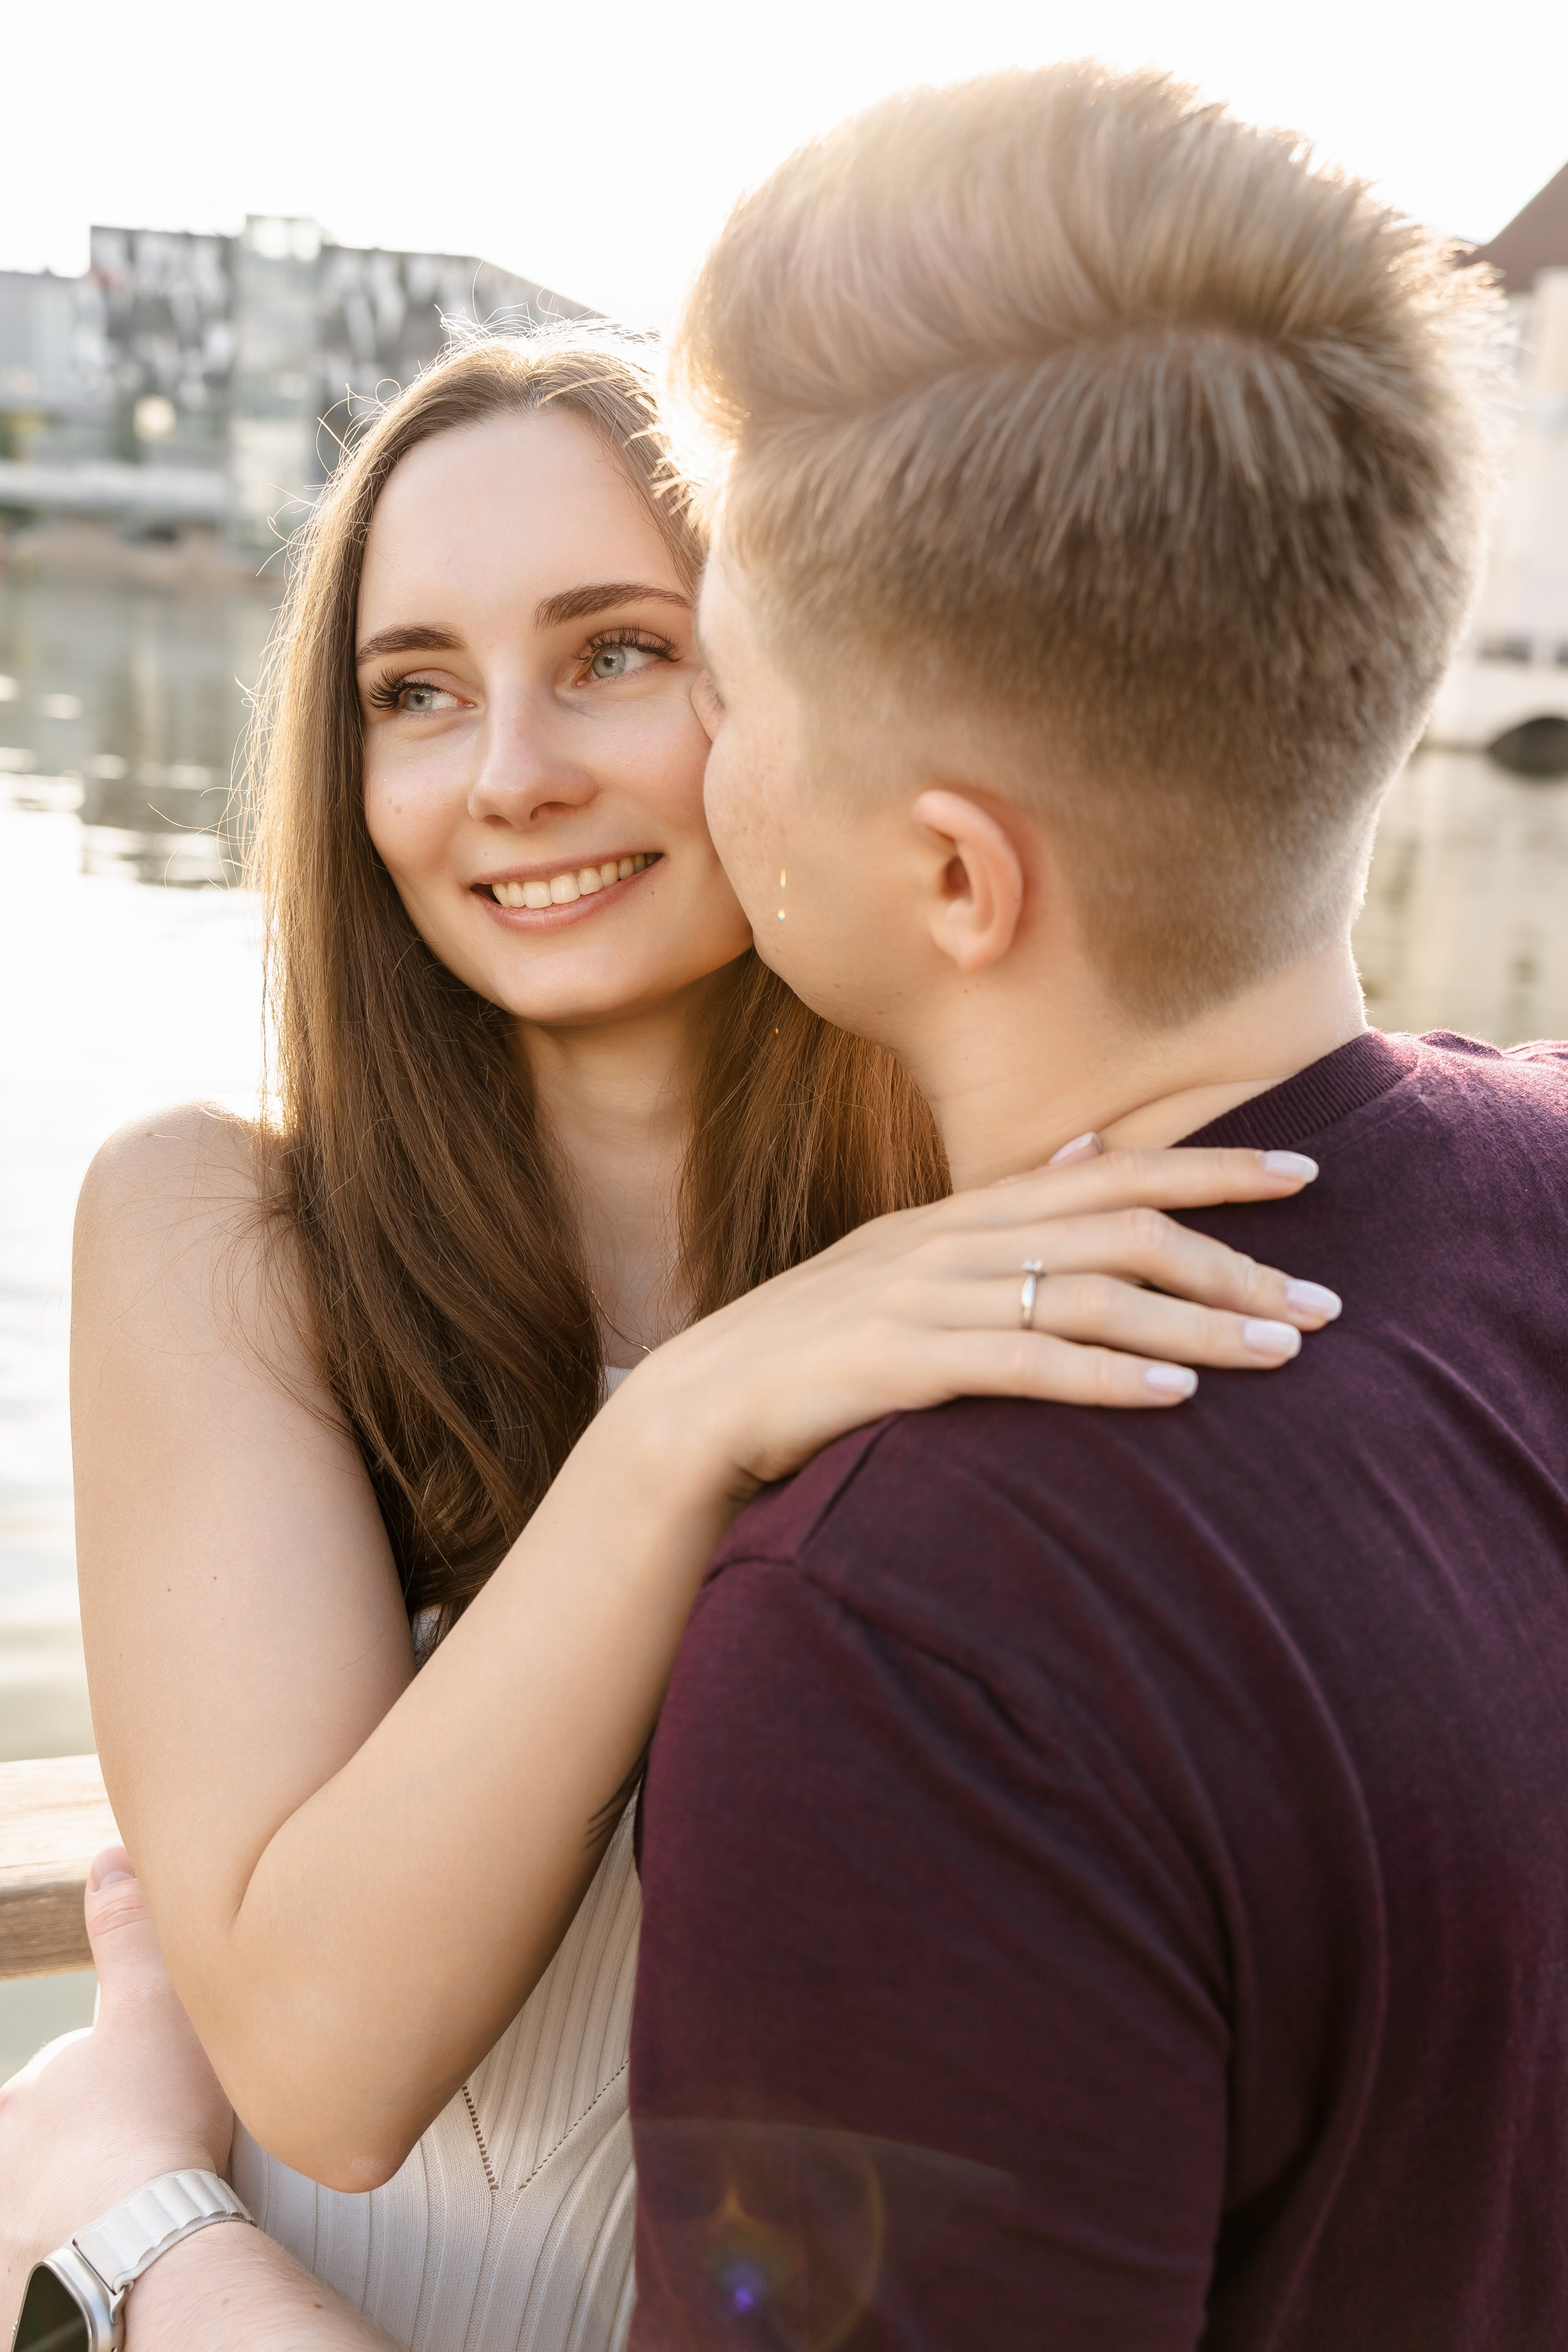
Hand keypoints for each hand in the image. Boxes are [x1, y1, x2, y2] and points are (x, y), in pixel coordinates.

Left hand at [0, 1848, 232, 2344]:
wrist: (149, 2254)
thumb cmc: (150, 2124)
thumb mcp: (151, 2008)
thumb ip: (128, 1934)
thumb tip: (109, 1861)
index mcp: (12, 2114)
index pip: (31, 2103)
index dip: (76, 2103)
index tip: (118, 2119)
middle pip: (33, 2170)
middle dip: (72, 2173)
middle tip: (134, 2177)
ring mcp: (5, 2258)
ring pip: (38, 2233)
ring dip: (72, 2233)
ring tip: (131, 2238)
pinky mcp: (25, 2319)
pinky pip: (45, 2301)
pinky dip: (74, 2291)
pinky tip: (118, 2282)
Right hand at [613, 1141, 1340, 1493]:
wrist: (690, 1415)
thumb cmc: (810, 1356)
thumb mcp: (904, 1269)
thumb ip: (1000, 1217)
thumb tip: (1089, 1155)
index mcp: (954, 1216)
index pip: (1108, 1176)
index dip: (1209, 1170)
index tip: (1306, 1174)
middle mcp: (944, 1242)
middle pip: (1116, 1231)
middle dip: (1232, 1259)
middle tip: (1326, 1303)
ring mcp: (916, 1299)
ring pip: (1084, 1294)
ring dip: (1195, 1322)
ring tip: (1283, 1352)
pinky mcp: (892, 1364)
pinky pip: (1019, 1363)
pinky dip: (1103, 1376)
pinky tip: (1174, 1395)